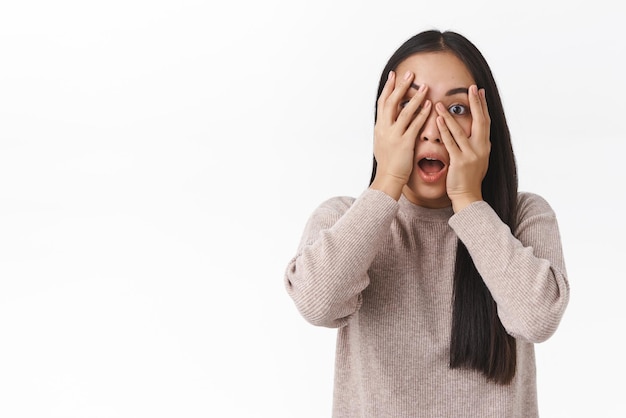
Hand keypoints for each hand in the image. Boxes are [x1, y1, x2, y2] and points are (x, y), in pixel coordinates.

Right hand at [370, 70, 431, 199]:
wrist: (388, 178)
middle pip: (391, 102)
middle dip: (400, 86)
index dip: (388, 88)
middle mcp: (384, 129)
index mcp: (379, 127)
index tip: (394, 75)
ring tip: (424, 86)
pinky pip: (414, 125)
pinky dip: (422, 114)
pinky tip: (429, 105)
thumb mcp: (382, 143)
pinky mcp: (404, 143)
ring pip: (404, 111)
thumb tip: (388, 119)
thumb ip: (386, 129)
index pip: (382, 102)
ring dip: (415, 97)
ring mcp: (393, 135)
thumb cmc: (388, 163)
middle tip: (409, 74)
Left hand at [435, 85, 490, 211]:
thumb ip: (475, 145)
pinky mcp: (460, 161)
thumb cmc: (469, 178)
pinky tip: (437, 120)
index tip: (480, 91)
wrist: (468, 196)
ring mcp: (471, 154)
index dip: (483, 105)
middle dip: (476, 103)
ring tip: (441, 103)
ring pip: (461, 130)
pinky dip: (444, 130)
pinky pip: (451, 142)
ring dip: (450, 115)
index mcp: (485, 146)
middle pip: (480, 120)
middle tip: (472, 88)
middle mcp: (481, 148)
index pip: (485, 121)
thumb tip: (474, 133)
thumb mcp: (477, 159)